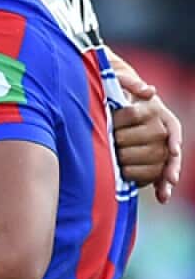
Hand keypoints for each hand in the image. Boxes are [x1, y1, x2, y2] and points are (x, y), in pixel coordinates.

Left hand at [114, 71, 181, 202]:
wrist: (105, 102)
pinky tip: (162, 197)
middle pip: (158, 143)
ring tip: (167, 183)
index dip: (170, 137)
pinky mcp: (148, 158)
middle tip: (122, 158)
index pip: (162, 123)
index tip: (174, 149)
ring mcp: (154, 144)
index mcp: (154, 109)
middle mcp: (158, 127)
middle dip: (146, 153)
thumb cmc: (111, 89)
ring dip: (163, 172)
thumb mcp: (116, 80)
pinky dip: (161, 185)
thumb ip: (128, 82)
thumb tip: (148, 90)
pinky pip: (159, 172)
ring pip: (164, 159)